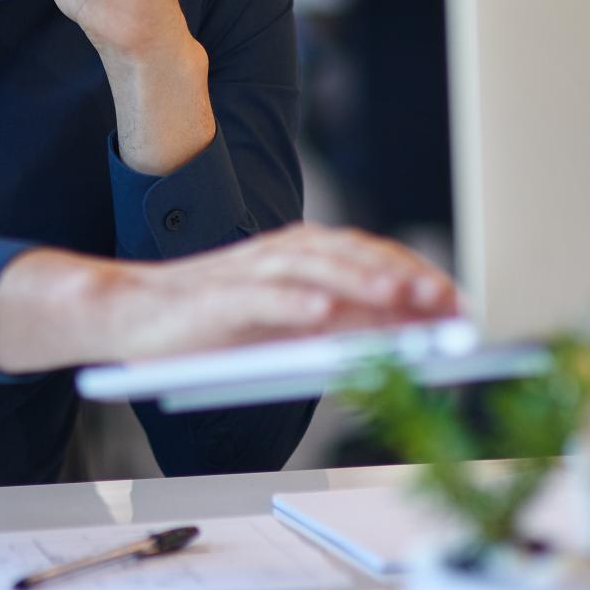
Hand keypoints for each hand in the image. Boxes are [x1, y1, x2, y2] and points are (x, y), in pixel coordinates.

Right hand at [112, 225, 457, 361]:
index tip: (459, 303)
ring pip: (313, 269)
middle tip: (444, 302)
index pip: (371, 256)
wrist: (130, 314)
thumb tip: (401, 334)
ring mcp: (248, 273)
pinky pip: (260, 298)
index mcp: (301, 256)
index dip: (417, 274)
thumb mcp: (285, 326)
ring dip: (358, 282)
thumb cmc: (212, 326)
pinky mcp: (216, 298)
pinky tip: (322, 316)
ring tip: (397, 299)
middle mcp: (280, 254)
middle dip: (401, 276)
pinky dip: (293, 304)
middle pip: (351, 255)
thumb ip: (338, 323)